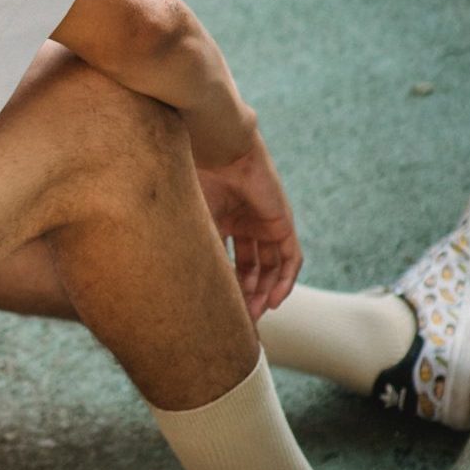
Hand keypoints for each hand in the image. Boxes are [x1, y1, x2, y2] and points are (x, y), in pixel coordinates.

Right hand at [193, 132, 300, 320]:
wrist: (218, 151)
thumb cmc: (197, 178)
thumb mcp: (194, 221)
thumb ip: (195, 249)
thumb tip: (177, 286)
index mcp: (223, 219)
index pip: (230, 260)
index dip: (228, 285)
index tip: (223, 309)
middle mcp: (245, 222)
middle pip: (253, 267)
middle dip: (248, 293)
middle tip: (241, 317)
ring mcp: (266, 222)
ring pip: (272, 266)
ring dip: (266, 291)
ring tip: (256, 312)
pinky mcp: (282, 222)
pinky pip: (291, 258)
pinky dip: (285, 281)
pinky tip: (274, 299)